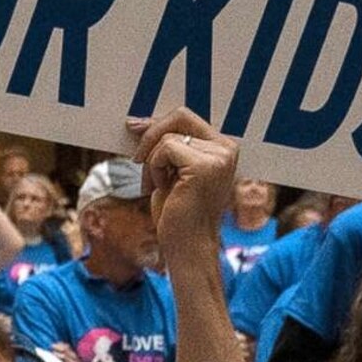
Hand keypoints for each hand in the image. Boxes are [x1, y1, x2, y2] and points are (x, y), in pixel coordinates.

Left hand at [128, 106, 236, 249]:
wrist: (186, 245)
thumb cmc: (177, 213)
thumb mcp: (171, 171)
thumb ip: (167, 146)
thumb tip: (138, 122)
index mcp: (223, 148)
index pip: (186, 117)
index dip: (158, 122)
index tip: (134, 129)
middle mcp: (226, 149)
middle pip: (180, 116)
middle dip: (151, 134)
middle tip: (137, 159)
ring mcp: (219, 156)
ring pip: (168, 137)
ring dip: (152, 162)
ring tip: (158, 185)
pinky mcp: (205, 166)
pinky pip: (165, 149)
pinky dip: (154, 168)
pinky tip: (161, 188)